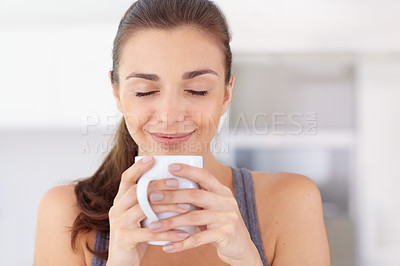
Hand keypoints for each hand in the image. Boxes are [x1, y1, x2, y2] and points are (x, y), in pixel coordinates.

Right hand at [107, 156, 191, 265]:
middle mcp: (116, 209)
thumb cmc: (136, 236)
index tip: (153, 159)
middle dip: (158, 184)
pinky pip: (148, 232)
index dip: (138, 168)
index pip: (126, 178)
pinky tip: (181, 233)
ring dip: (166, 207)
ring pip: (143, 209)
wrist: (122, 263)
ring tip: (186, 207)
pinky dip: (167, 232)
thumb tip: (175, 185)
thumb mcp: (140, 216)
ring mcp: (118, 224)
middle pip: (137, 191)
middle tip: (177, 183)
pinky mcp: (124, 239)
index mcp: (120, 201)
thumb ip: (149, 202)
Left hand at [147, 163, 261, 264]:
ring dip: (171, 222)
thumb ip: (198, 198)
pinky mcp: (226, 234)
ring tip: (153, 226)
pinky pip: (199, 239)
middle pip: (196, 195)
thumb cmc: (220, 224)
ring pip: (194, 217)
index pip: (204, 175)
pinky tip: (167, 245)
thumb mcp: (213, 207)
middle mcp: (226, 201)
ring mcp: (227, 217)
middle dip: (172, 196)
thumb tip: (167, 189)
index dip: (188, 170)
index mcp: (221, 191)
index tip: (170, 167)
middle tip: (152, 198)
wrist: (241, 247)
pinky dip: (181, 243)